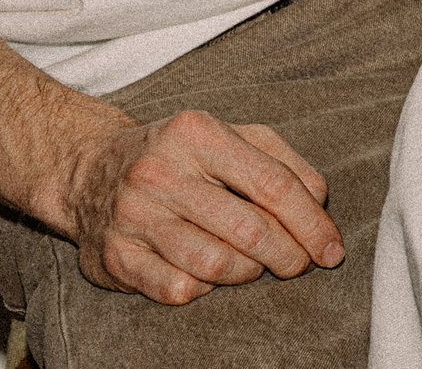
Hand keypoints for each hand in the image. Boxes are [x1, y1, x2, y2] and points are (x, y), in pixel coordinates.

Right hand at [48, 109, 340, 304]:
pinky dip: (205, 289)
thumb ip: (283, 162)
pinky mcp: (114, 257)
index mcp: (198, 134)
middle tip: (300, 265)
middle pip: (249, 229)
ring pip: (215, 264)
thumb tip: (320, 204)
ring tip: (255, 266)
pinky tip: (209, 275)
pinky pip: (177, 289)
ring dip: (249, 273)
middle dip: (288, 255)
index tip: (332, 250)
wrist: (89, 170)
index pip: (273, 184)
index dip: (311, 223)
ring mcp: (133, 216)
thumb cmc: (180, 156)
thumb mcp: (232, 136)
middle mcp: (160, 172)